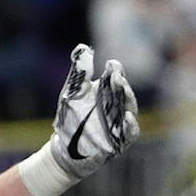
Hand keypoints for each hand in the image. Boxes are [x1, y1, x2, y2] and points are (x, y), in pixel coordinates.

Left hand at [48, 43, 139, 184]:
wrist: (64, 149)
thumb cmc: (69, 119)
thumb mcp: (72, 93)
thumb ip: (79, 72)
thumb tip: (83, 46)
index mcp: (107, 92)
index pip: (115, 77)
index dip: (115, 70)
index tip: (110, 64)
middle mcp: (117, 105)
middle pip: (124, 92)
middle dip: (121, 84)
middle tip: (115, 76)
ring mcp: (120, 123)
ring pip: (130, 109)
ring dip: (128, 99)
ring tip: (122, 90)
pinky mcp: (121, 140)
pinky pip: (130, 132)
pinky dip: (131, 125)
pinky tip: (127, 116)